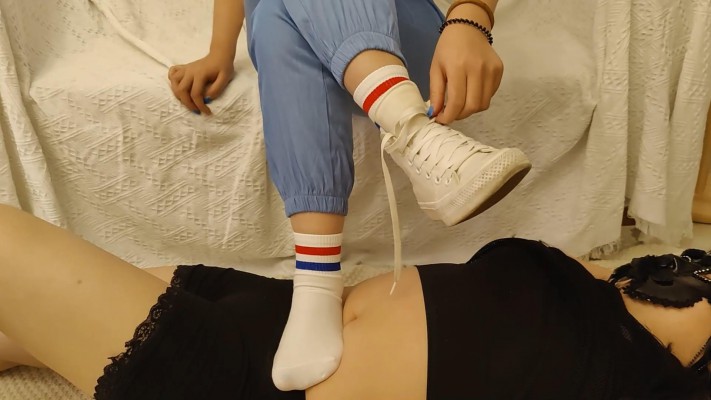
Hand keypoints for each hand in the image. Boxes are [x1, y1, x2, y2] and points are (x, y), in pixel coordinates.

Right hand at [168, 53, 234, 114]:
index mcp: (200, 74)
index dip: (200, 106)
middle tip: (196, 110)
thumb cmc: (223, 67)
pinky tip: (179, 87)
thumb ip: (217, 88)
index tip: (207, 112)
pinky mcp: (184, 68)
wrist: (220, 55)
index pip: (195, 93)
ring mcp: (186, 69)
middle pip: (181, 90)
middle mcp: (190, 71)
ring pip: (174, 82)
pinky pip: (172, 73)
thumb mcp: (226, 77)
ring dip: (178, 94)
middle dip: (187, 103)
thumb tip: (208, 98)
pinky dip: (172, 81)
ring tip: (188, 101)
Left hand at [429, 9, 502, 123]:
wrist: (468, 28)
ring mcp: (492, 70)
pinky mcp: (499, 70)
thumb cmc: (447, 49)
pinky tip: (471, 92)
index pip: (457, 102)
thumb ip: (435, 93)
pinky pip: (490, 95)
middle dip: (459, 115)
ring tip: (460, 104)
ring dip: (470, 110)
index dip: (449, 116)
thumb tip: (435, 114)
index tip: (442, 120)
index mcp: (459, 68)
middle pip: (472, 106)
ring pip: (483, 104)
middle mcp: (478, 69)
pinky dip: (479, 99)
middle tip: (451, 113)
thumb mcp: (435, 69)